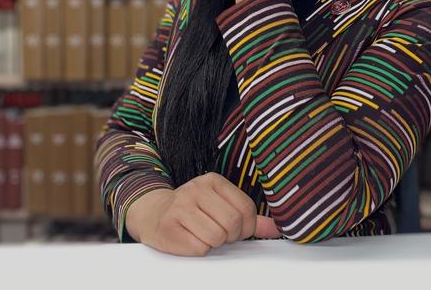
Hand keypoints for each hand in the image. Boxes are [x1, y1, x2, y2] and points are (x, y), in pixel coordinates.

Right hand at [125, 173, 280, 256]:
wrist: (153, 214)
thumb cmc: (193, 211)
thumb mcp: (221, 205)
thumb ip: (249, 217)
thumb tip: (277, 229)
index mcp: (213, 180)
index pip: (245, 208)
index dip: (246, 227)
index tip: (237, 231)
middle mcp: (196, 189)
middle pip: (232, 223)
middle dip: (230, 237)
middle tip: (221, 236)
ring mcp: (181, 206)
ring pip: (216, 236)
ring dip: (214, 244)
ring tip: (205, 236)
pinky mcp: (169, 226)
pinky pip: (198, 248)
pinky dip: (199, 250)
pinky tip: (191, 240)